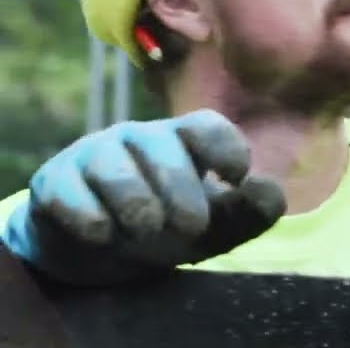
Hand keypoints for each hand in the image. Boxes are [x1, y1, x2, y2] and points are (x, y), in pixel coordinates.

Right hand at [1, 109, 284, 286]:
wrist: (104, 252)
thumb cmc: (172, 228)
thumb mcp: (220, 228)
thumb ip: (253, 210)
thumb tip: (266, 186)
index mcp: (184, 141)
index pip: (206, 126)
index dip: (225, 146)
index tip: (234, 177)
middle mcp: (139, 139)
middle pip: (162, 145)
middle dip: (180, 187)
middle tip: (191, 226)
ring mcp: (95, 156)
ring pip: (114, 167)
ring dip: (135, 201)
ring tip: (147, 230)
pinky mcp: (55, 183)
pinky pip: (67, 191)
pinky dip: (87, 214)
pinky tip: (103, 233)